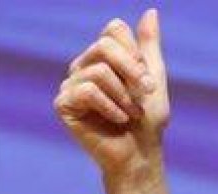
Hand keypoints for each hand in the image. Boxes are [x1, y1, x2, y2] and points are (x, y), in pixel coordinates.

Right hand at [54, 9, 170, 175]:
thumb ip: (149, 46)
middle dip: (132, 71)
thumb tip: (151, 11)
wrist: (142, 154)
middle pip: (104, 46)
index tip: (147, 80)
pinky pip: (87, 90)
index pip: (113, 31)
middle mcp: (82, 66)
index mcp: (101, 57)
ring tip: (131, 114)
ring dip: (124, 96)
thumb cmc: (148, 120)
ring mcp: (70, 84)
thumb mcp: (154, 78)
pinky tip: (118, 120)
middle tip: (144, 94)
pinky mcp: (63, 104)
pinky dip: (110, 106)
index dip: (135, 55)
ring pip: (98, 70)